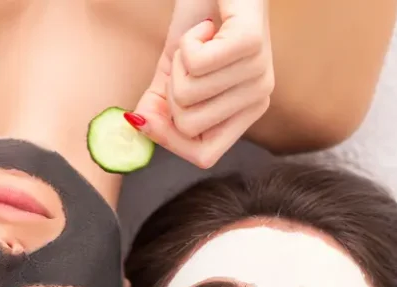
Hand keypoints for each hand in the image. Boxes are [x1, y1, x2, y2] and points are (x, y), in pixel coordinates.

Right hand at [127, 0, 273, 168]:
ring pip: (189, 95)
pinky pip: (197, 64)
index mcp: (244, 114)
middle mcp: (258, 98)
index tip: (151, 114)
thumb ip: (158, 107)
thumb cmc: (203, 20)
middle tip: (188, 60)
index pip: (203, 156)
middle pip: (189, 127)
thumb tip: (136, 126)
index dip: (169, 141)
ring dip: (180, 60)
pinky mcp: (251, 45)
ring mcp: (259, 74)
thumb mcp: (174, 73)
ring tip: (199, 38)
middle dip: (170, 91)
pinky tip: (206, 27)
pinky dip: (187, 40)